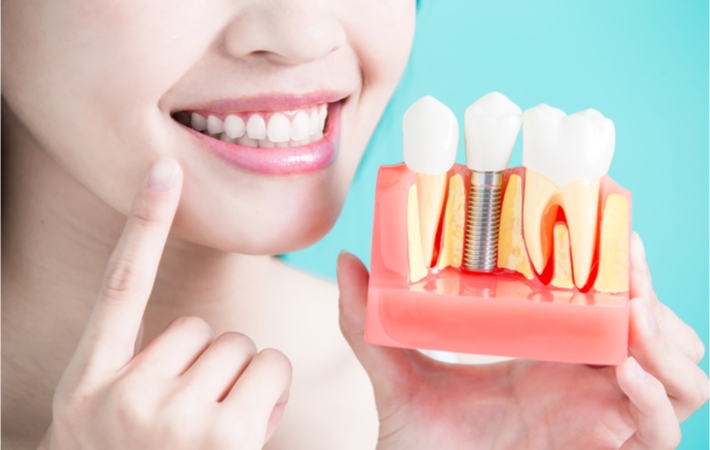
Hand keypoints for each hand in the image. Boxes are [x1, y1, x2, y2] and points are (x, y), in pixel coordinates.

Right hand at [40, 157, 290, 449]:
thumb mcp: (105, 417)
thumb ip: (140, 369)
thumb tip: (207, 337)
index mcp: (89, 381)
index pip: (120, 284)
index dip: (144, 222)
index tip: (163, 169)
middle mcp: (123, 393)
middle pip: (205, 328)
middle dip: (214, 365)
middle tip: (197, 415)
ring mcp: (171, 417)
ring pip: (242, 347)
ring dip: (242, 381)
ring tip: (217, 430)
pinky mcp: (223, 436)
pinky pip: (270, 373)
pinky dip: (269, 395)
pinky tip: (243, 436)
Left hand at [337, 233, 707, 448]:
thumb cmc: (425, 444)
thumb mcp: (397, 374)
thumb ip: (368, 323)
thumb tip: (348, 262)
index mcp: (549, 350)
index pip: (607, 297)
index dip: (618, 260)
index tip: (606, 214)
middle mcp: (585, 379)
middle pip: (656, 328)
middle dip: (651, 292)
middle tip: (627, 260)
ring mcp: (603, 417)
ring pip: (681, 374)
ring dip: (666, 338)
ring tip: (630, 312)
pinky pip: (663, 431)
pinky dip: (657, 398)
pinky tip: (624, 370)